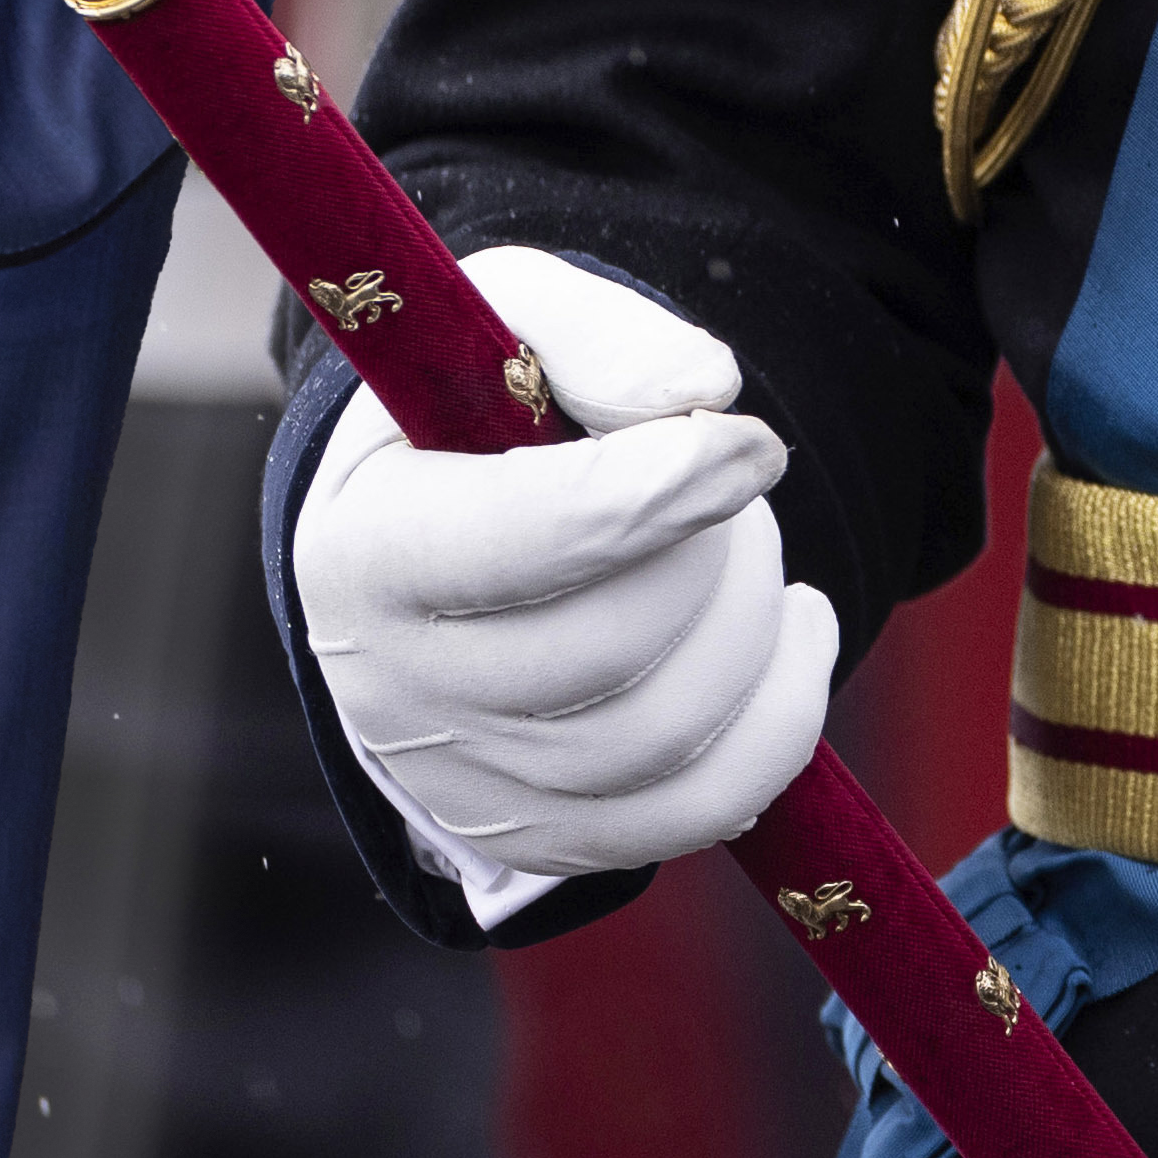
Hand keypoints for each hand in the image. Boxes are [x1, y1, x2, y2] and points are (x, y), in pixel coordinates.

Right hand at [289, 244, 835, 893]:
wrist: (434, 533)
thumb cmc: (478, 415)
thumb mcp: (511, 322)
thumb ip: (600, 334)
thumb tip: (704, 394)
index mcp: (366, 547)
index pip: (531, 540)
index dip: (664, 490)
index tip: (753, 443)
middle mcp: (393, 685)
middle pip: (614, 647)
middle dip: (718, 551)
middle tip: (734, 481)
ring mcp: (461, 780)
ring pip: (666, 735)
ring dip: (754, 625)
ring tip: (752, 551)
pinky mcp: (537, 835)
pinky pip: (696, 811)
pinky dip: (779, 723)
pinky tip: (791, 637)